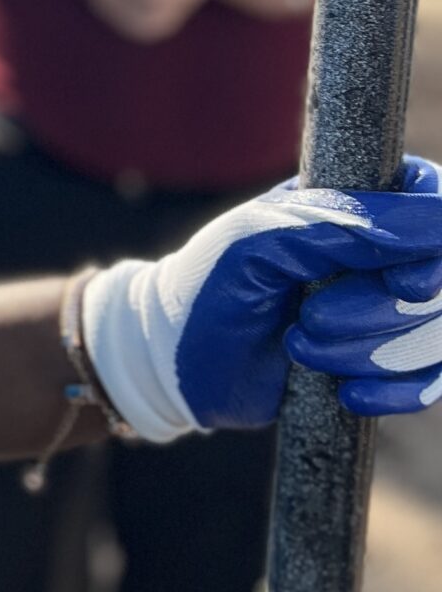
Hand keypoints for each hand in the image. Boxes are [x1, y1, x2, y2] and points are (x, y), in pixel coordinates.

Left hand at [80, 160, 441, 441]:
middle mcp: (375, 254)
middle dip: (377, 313)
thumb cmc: (207, 284)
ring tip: (302, 349)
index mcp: (348, 205)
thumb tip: (436, 220)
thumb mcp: (258, 242)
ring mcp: (381, 311)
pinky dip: (395, 392)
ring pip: (433, 333)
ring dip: (371, 354)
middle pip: (435, 281)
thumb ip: (341, 225)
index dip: (434, 243)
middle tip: (310, 320)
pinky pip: (427, 382)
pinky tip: (348, 395)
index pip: (428, 197)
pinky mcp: (378, 363)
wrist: (175, 363)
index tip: (406, 282)